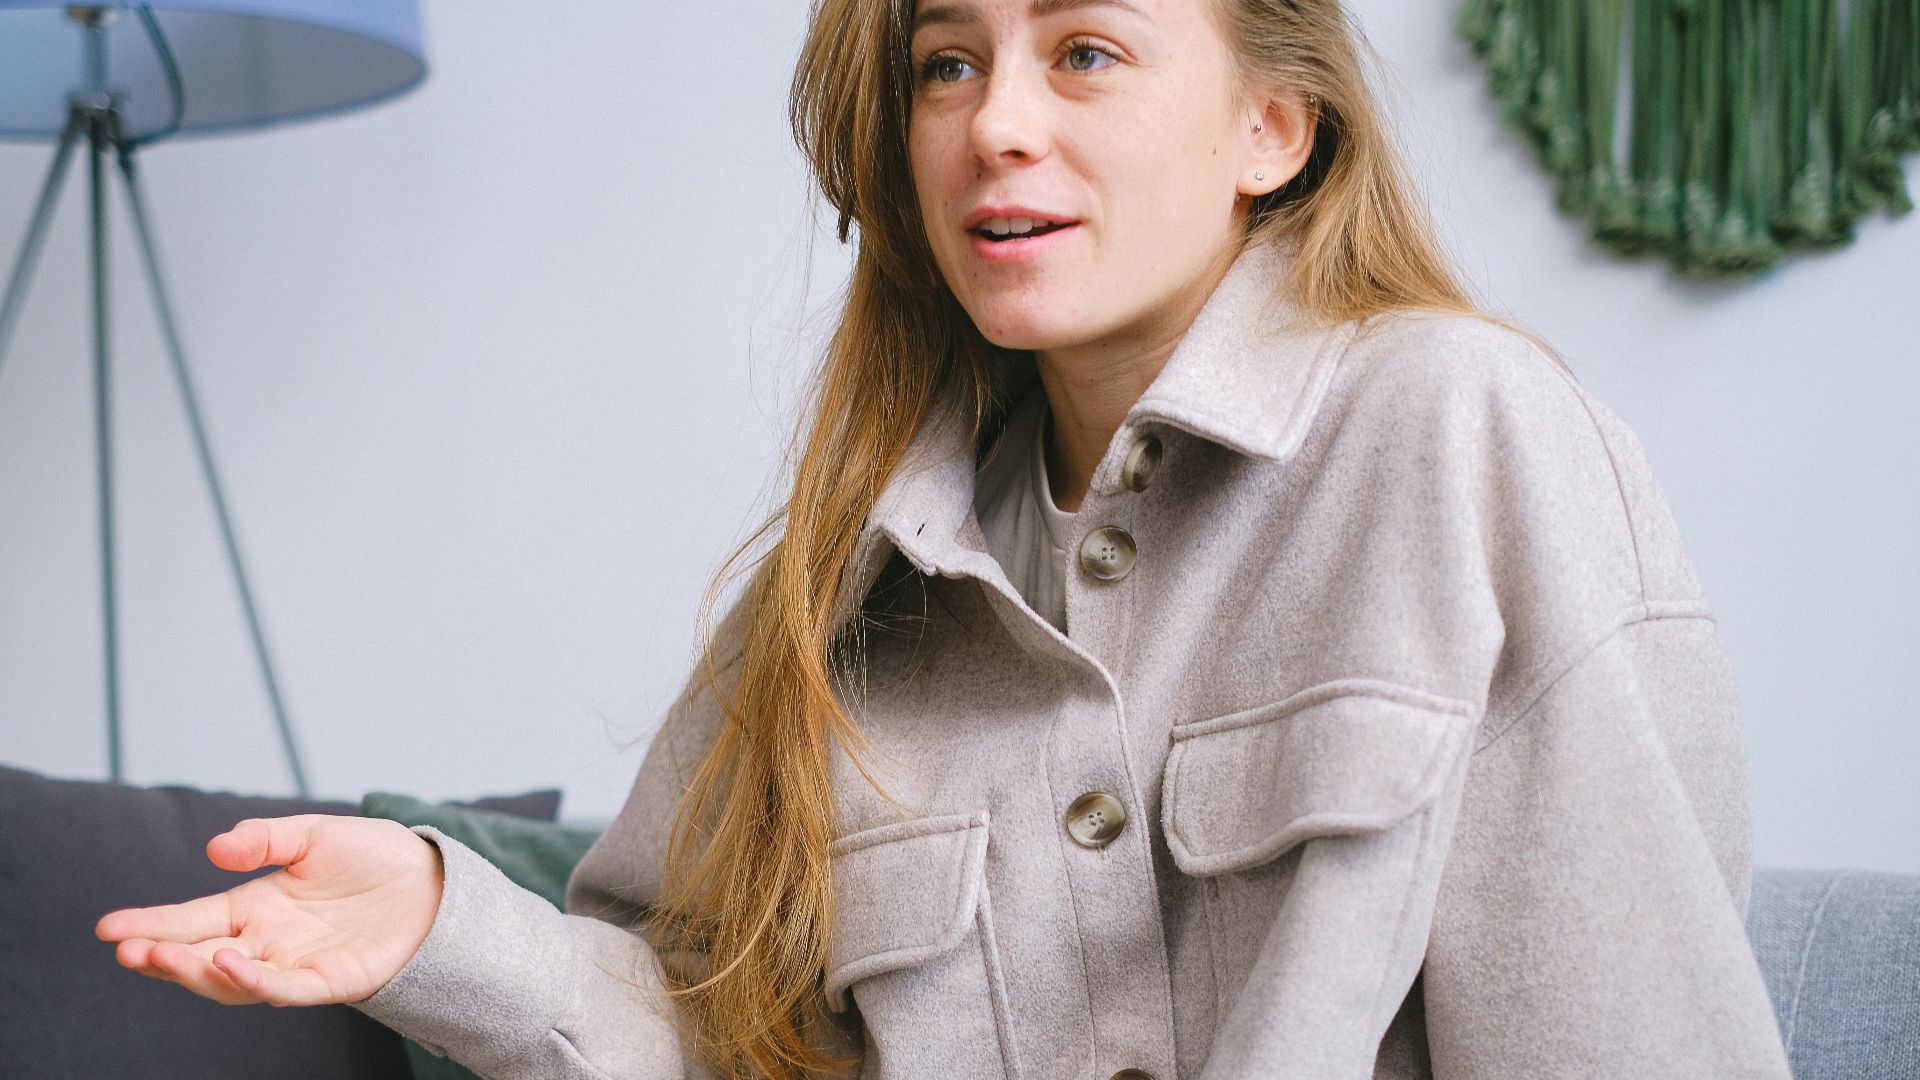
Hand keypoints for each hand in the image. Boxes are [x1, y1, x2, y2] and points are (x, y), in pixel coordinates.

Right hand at [95, 814, 444, 1006]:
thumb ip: (267, 838)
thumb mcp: (316, 834)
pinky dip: (257, 982)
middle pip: (202, 957)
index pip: (192, 919)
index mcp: (255, 905)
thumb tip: (214, 848)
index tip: (107, 928)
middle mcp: (267, 940)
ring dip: (198, 973)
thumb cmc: (373, 858)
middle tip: (128, 951)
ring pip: (234, 981)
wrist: (433, 881)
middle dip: (162, 956)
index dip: (150, 925)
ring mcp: (296, 963)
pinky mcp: (331, 980)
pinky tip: (232, 965)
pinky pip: (288, 989)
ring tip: (165, 957)